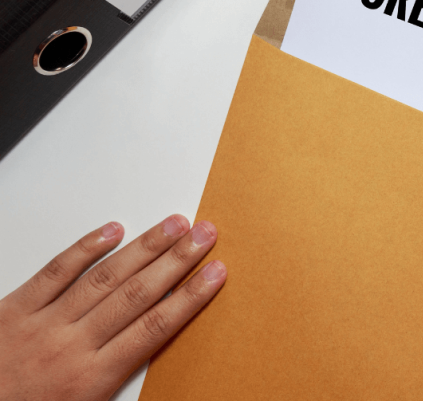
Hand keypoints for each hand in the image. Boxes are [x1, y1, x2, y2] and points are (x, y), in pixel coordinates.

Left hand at [0, 216, 225, 400]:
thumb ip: (117, 384)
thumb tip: (157, 367)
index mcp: (93, 378)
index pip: (155, 327)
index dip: (190, 296)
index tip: (215, 273)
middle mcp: (73, 345)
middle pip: (138, 294)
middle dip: (178, 260)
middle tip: (205, 234)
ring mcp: (43, 323)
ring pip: (105, 277)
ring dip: (144, 247)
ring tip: (174, 225)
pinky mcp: (13, 309)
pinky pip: (54, 272)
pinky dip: (85, 248)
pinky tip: (113, 231)